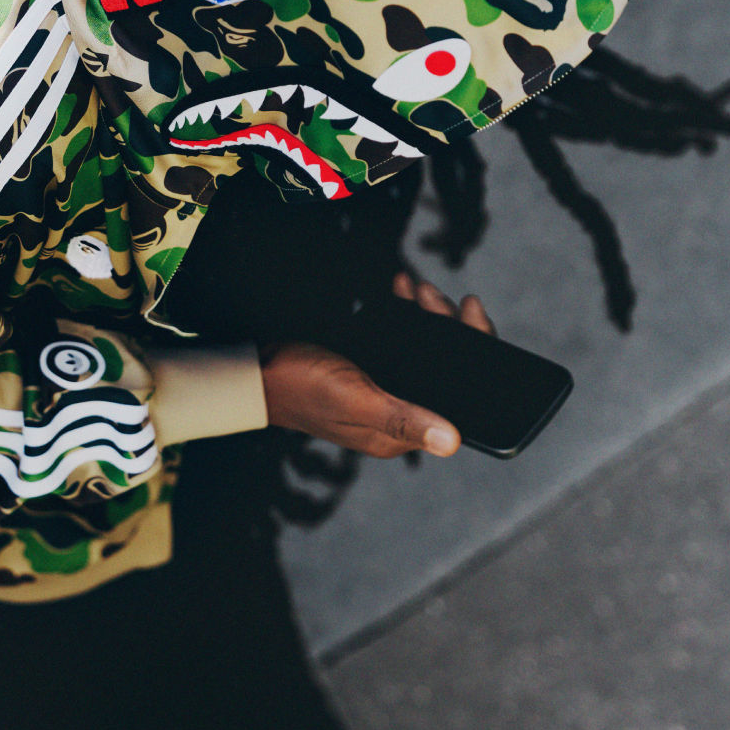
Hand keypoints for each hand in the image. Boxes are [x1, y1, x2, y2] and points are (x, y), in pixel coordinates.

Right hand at [258, 272, 495, 458]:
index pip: (457, 397)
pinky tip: (400, 292)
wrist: (255, 368)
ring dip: (426, 315)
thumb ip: (402, 419)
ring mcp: (383, 388)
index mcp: (399, 433)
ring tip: (417, 288)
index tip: (472, 315)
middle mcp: (397, 413)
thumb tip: (453, 442)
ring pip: (424, 350)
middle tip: (434, 294)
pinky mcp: (368, 368)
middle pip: (444, 368)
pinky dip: (404, 314)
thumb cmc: (299, 389)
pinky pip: (399, 339)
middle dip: (448, 325)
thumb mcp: (355, 401)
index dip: (474, 353)